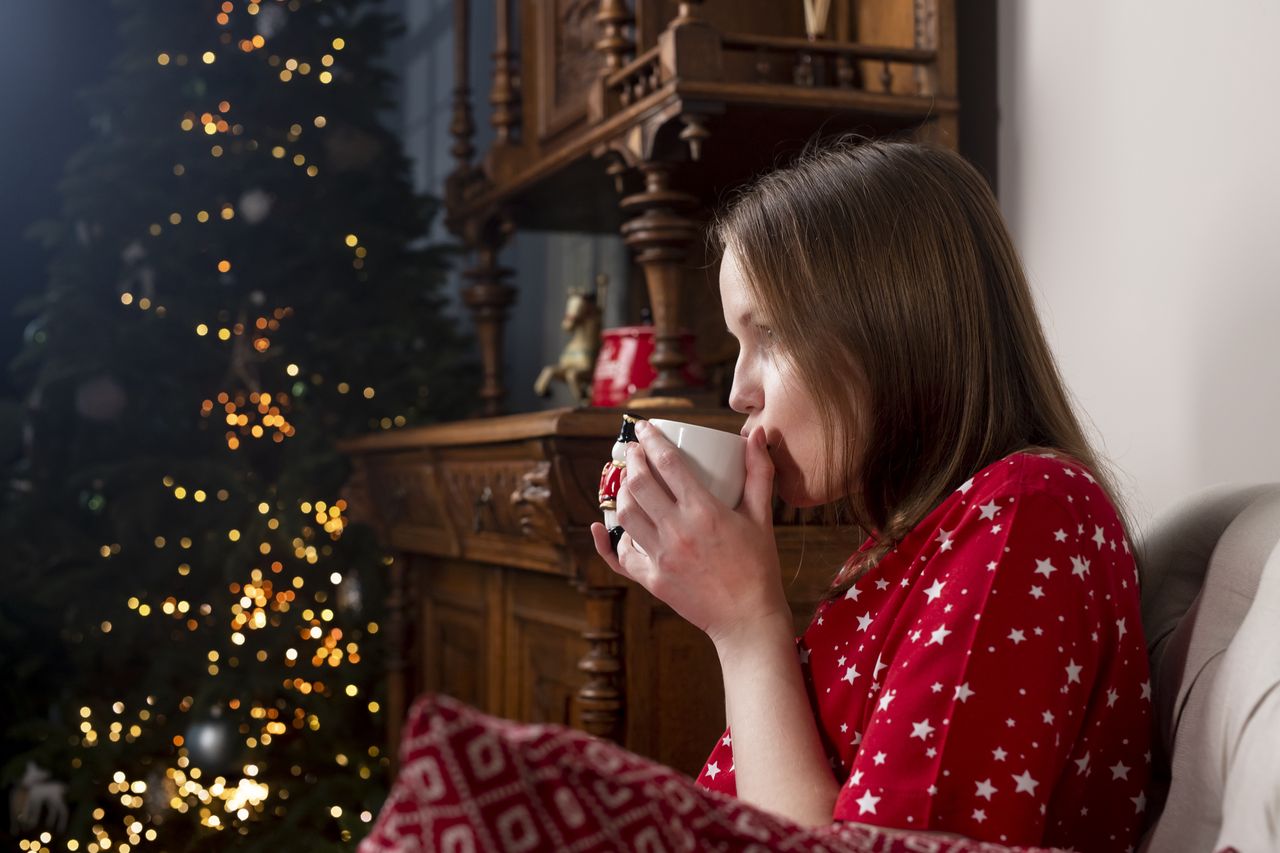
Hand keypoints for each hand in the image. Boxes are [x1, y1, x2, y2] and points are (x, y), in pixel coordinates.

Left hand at [589, 421, 788, 647]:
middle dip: (631, 461)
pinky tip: (601, 526)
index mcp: (704, 512)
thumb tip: (758, 434)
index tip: (643, 428)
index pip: (668, 464)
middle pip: (639, 485)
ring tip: (625, 482)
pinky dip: (607, 541)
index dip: (651, 440)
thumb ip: (759, 473)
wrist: (748, 619)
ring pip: (625, 515)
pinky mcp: (653, 580)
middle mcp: (677, 532)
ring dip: (620, 493)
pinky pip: (620, 557)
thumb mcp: (762, 517)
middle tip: (632, 451)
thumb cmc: (759, 566)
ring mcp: (661, 557)